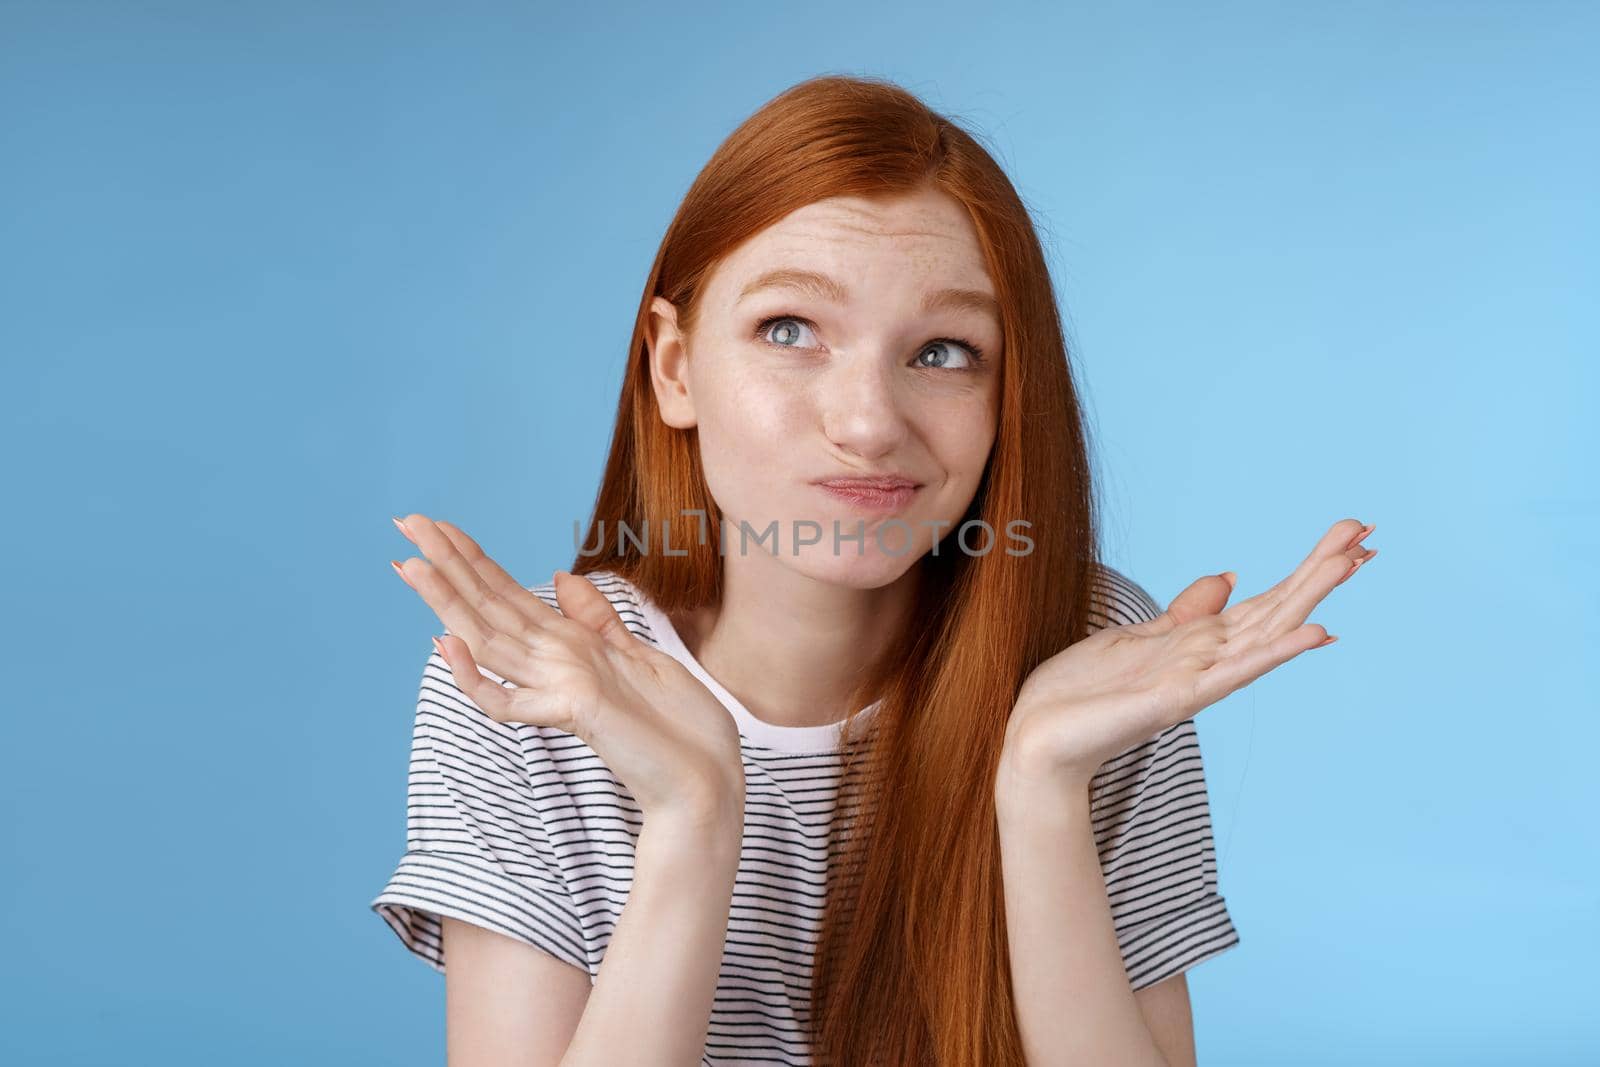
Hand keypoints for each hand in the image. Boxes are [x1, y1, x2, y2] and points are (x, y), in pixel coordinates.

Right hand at [390, 513, 745, 822]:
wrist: (707, 785)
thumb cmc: (680, 730)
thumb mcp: (641, 654)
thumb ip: (597, 620)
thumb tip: (563, 578)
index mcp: (568, 647)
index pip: (506, 594)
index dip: (472, 559)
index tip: (436, 525)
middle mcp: (553, 665)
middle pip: (487, 607)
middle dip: (447, 564)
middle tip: (406, 523)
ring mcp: (557, 689)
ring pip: (486, 641)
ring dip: (448, 603)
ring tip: (410, 566)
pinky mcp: (572, 712)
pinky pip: (507, 700)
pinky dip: (474, 676)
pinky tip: (448, 641)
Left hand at [1002, 518, 1377, 789]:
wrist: (1039, 741)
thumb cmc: (1082, 694)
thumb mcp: (1137, 637)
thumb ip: (1187, 612)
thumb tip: (1228, 575)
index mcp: (1199, 643)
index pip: (1266, 599)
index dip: (1306, 568)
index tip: (1350, 533)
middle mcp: (1208, 660)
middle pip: (1277, 607)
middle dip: (1320, 570)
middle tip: (1367, 530)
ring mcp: (1198, 680)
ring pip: (1266, 630)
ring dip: (1309, 596)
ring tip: (1352, 561)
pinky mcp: (1177, 698)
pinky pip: (1235, 671)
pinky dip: (1275, 651)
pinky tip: (1314, 633)